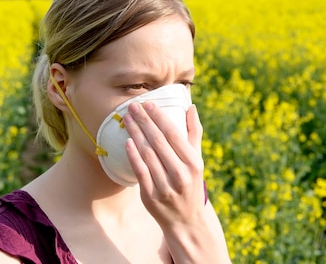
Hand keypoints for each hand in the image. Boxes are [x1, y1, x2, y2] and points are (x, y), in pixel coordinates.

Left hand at [124, 102, 205, 225]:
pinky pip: (140, 172)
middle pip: (158, 142)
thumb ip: (194, 133)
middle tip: (133, 106)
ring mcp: (165, 186)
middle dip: (144, 121)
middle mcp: (180, 174)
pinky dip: (133, 156)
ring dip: (135, 134)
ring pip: (147, 154)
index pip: (174, 134)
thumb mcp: (197, 160)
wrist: (186, 221)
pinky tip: (127, 141)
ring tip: (128, 119)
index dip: (159, 117)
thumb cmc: (191, 184)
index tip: (148, 103)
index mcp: (193, 163)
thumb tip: (191, 107)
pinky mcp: (151, 197)